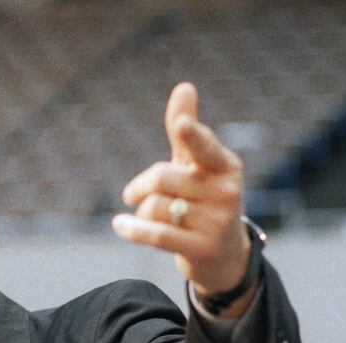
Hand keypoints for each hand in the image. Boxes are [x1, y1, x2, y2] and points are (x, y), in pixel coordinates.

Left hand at [112, 82, 255, 316]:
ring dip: (142, 211)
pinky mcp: (202, 248)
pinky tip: (119, 225)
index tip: (180, 125)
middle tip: (132, 195)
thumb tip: (184, 86)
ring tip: (147, 216)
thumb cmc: (204, 199)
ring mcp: (217, 222)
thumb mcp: (197, 165)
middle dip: (141, 186)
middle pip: (162, 178)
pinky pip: (157, 234)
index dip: (191, 135)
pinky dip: (133, 229)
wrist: (224, 254)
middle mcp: (226, 192)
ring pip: (155, 207)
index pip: (203, 147)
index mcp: (225, 165)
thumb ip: (187, 130)